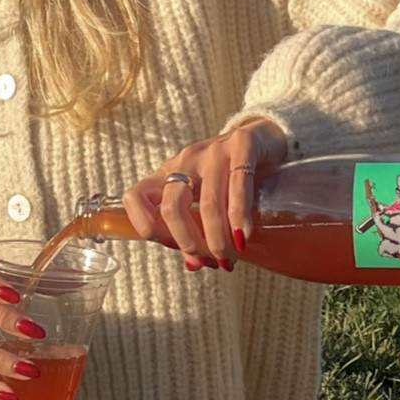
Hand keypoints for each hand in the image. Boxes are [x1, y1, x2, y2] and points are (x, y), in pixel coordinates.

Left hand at [123, 117, 289, 270]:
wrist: (264, 135)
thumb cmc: (230, 173)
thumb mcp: (206, 198)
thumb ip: (196, 230)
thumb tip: (194, 265)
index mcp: (167, 173)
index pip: (135, 198)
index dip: (147, 228)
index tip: (174, 247)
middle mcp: (185, 160)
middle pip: (171, 207)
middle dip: (189, 243)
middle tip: (209, 259)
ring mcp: (213, 151)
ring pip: (208, 203)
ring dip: (218, 239)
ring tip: (229, 257)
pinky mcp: (243, 145)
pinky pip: (239, 184)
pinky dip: (239, 217)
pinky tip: (242, 236)